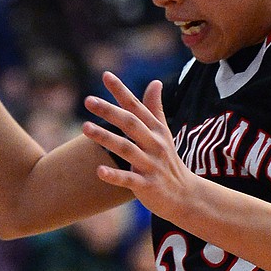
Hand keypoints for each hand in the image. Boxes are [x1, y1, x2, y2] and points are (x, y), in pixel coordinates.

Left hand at [82, 75, 193, 218]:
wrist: (185, 195)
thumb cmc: (169, 161)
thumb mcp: (164, 133)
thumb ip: (155, 108)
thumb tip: (155, 82)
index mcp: (156, 130)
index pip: (136, 107)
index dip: (122, 91)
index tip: (106, 75)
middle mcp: (154, 144)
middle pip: (130, 124)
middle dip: (110, 111)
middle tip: (88, 100)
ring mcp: (151, 165)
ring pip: (127, 149)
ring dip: (106, 138)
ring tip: (84, 128)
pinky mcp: (147, 185)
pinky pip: (129, 179)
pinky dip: (114, 175)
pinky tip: (99, 170)